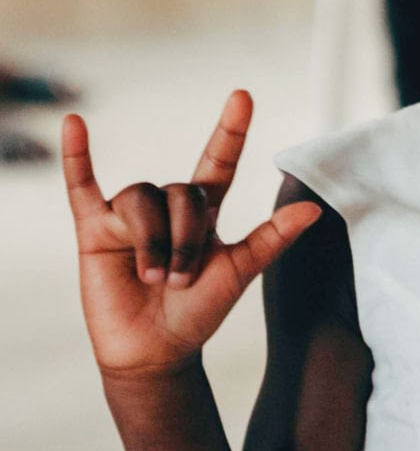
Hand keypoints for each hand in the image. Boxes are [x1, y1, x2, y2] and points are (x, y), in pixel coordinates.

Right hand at [63, 90, 320, 376]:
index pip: (219, 161)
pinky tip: (74, 124)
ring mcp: (129, 216)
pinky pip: (82, 186)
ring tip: (154, 275)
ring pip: (142, 196)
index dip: (231, 130)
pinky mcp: (94, 230)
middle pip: (181, 191)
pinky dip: (77, 156)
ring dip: (153, 239)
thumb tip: (313, 209)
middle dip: (186, 236)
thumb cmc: (198, 312)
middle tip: (182, 278)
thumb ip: (272, 237)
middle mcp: (167, 206)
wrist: (156, 353)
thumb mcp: (239, 271)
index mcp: (204, 211)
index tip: (243, 96)